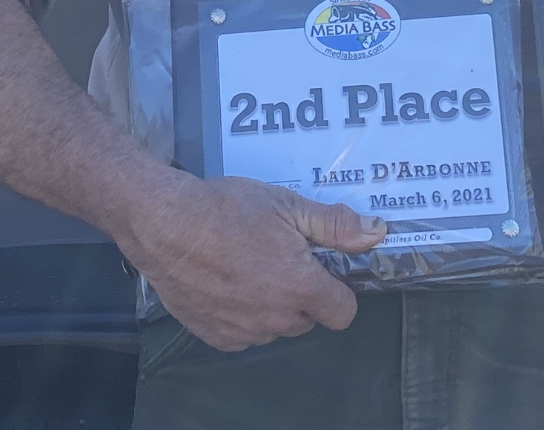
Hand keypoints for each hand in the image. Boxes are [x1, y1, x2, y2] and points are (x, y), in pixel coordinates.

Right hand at [120, 174, 386, 351]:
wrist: (167, 225)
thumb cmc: (230, 209)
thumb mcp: (288, 206)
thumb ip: (335, 226)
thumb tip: (377, 233)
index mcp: (300, 288)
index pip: (343, 312)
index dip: (339, 289)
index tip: (322, 265)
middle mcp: (276, 320)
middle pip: (309, 318)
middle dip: (304, 292)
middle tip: (282, 254)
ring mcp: (244, 332)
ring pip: (277, 326)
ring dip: (274, 304)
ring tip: (251, 263)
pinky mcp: (216, 337)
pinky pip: (246, 332)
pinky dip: (245, 313)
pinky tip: (228, 280)